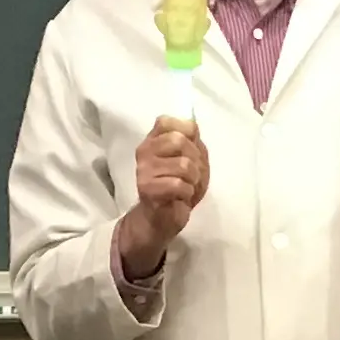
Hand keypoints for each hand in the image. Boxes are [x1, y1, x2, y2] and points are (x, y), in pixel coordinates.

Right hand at [117, 116, 210, 276]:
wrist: (164, 218)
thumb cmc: (179, 186)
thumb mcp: (192, 159)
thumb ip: (192, 140)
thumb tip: (192, 125)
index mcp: (153, 140)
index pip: (167, 121)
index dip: (187, 133)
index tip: (190, 150)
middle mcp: (145, 151)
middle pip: (179, 141)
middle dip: (195, 160)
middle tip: (191, 175)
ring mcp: (144, 170)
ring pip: (183, 165)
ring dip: (193, 180)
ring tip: (186, 187)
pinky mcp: (147, 189)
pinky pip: (179, 184)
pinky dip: (187, 193)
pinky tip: (180, 197)